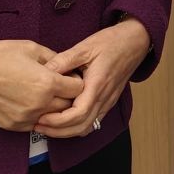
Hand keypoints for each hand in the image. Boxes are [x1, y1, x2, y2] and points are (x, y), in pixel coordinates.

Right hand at [0, 40, 83, 131]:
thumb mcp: (31, 48)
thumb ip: (54, 58)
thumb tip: (67, 67)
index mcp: (46, 83)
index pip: (78, 88)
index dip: (76, 80)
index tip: (70, 75)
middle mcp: (39, 104)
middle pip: (69, 105)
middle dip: (68, 95)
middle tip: (60, 85)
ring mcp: (26, 118)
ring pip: (53, 118)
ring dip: (54, 107)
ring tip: (44, 93)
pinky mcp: (14, 125)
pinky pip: (36, 124)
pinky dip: (38, 115)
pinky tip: (29, 100)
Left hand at [36, 17, 152, 139]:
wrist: (134, 42)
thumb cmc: (111, 42)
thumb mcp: (84, 47)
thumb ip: (63, 61)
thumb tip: (42, 72)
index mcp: (97, 85)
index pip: (78, 114)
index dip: (58, 121)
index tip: (41, 118)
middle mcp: (104, 98)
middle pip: (82, 127)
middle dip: (58, 131)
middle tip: (38, 126)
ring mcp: (108, 102)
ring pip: (88, 128)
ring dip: (67, 131)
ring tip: (47, 125)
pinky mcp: (108, 102)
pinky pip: (93, 122)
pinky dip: (77, 126)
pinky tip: (63, 119)